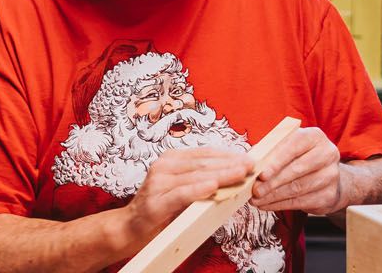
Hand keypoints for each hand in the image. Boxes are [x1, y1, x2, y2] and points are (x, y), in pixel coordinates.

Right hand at [124, 148, 253, 231]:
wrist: (130, 228)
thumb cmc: (160, 209)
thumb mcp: (182, 189)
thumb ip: (201, 181)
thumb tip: (234, 176)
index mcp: (171, 160)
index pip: (204, 154)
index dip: (228, 155)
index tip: (249, 159)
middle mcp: (163, 166)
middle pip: (203, 163)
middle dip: (229, 164)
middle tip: (251, 166)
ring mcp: (158, 183)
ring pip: (195, 176)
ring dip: (221, 175)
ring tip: (240, 174)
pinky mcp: (155, 202)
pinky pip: (181, 194)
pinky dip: (198, 190)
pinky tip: (213, 187)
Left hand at [250, 127, 342, 214]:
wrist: (324, 176)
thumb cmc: (296, 157)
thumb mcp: (285, 148)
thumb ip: (270, 152)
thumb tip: (251, 164)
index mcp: (315, 136)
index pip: (294, 147)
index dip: (277, 162)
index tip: (261, 174)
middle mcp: (328, 154)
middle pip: (297, 170)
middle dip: (273, 182)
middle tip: (255, 190)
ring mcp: (331, 175)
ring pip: (298, 188)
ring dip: (273, 196)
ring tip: (256, 200)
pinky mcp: (329, 195)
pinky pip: (300, 202)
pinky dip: (280, 205)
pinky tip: (266, 205)